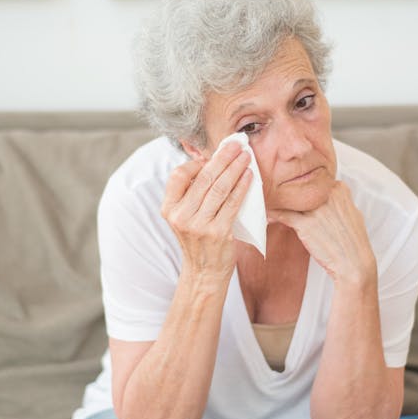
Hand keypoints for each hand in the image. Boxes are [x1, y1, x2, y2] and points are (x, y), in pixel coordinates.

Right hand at [161, 141, 252, 279]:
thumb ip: (191, 194)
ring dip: (235, 168)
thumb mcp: (185, 217)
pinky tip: (249, 176)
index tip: (213, 156)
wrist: (204, 272)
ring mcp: (199, 225)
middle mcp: (181, 216)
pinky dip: (242, 187)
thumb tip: (211, 163)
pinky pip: (232, 203)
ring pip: (219, 187)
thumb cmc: (198, 240)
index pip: (178, 175)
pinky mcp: (218, 232)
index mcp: (169, 209)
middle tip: (236, 146)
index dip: (196, 162)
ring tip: (245, 157)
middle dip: (222, 158)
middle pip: (203, 178)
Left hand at [269, 182, 376, 285]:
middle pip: (300, 189)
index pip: (314, 182)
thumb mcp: (352, 213)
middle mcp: (328, 195)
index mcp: (339, 189)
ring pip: (289, 200)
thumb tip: (328, 196)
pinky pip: (282, 214)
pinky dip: (272, 215)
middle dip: (289, 195)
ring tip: (268, 204)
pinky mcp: (305, 224)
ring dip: (278, 203)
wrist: (353, 263)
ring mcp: (316, 209)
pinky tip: (267, 217)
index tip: (294, 194)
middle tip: (276, 197)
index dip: (303, 190)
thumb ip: (339, 201)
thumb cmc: (353, 242)